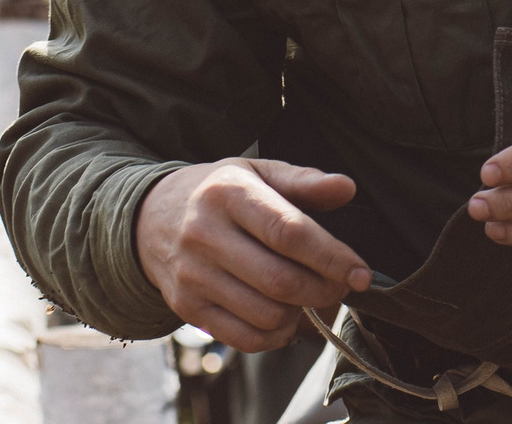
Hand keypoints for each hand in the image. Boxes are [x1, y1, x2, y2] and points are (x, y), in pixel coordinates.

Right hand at [134, 158, 371, 351]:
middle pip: (280, 280)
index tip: (360, 273)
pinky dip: (276, 336)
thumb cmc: (219, 193)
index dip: (331, 257)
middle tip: (341, 286)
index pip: (288, 232)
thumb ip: (304, 181)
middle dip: (324, 290)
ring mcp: (192, 276)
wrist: (150, 219)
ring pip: (265, 314)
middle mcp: (204, 235)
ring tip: (310, 296)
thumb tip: (347, 188)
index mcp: (229, 193)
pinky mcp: (186, 308)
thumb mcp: (257, 172)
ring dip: (301, 314)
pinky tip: (286, 317)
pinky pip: (243, 338)